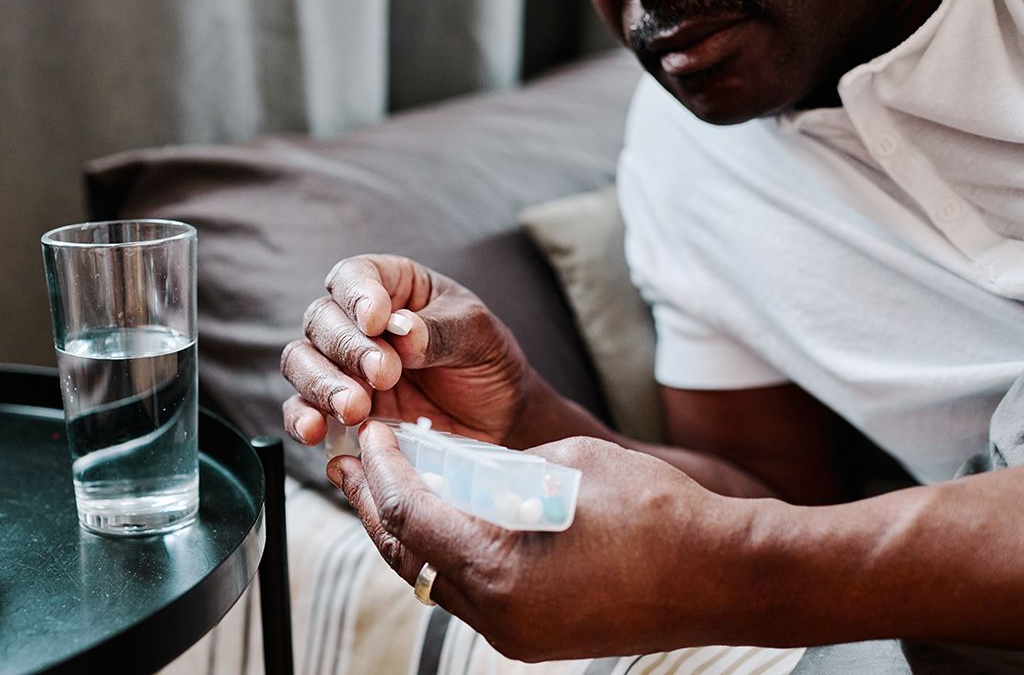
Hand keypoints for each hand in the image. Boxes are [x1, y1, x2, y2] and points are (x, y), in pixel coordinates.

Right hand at [280, 255, 534, 447]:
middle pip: (321, 319)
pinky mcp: (337, 413)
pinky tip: (317, 430)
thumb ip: (441, 332)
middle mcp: (357, 325)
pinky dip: (301, 418)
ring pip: (301, 362)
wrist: (499, 425)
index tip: (376, 320)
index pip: (356, 276)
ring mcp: (343, 369)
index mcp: (393, 288)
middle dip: (347, 347)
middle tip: (384, 373)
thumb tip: (403, 333)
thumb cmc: (488, 366)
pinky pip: (301, 409)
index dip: (357, 295)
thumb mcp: (480, 339)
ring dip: (320, 383)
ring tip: (355, 408)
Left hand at [327, 422, 753, 659]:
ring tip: (383, 491)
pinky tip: (441, 521)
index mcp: (500, 569)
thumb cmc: (656, 512)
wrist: (724, 575)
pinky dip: (446, 555)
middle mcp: (498, 614)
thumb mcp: (567, 466)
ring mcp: (516, 634)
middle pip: (409, 556)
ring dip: (406, 534)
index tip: (373, 435)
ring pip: (433, 580)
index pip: (412, 515)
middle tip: (349, 466)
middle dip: (375, 506)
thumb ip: (501, 468)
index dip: (385, 471)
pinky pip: (468, 593)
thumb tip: (461, 465)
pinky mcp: (535, 638)